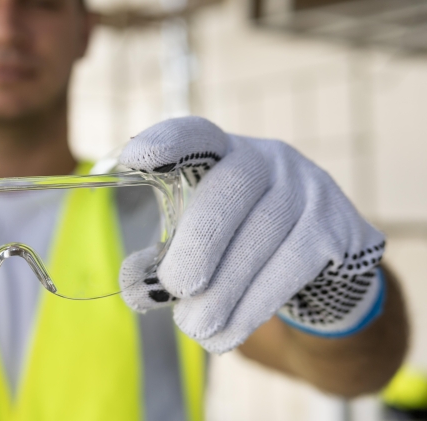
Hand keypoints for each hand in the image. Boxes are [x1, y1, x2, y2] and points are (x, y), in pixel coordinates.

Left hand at [118, 117, 385, 352]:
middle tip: (173, 287)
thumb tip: (134, 288)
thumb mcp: (204, 234)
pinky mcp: (337, 229)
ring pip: (263, 234)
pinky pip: (291, 267)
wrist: (322, 267)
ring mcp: (308, 190)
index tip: (132, 159)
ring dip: (224, 289)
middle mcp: (268, 160)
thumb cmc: (241, 243)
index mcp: (224, 152)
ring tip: (193, 326)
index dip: (166, 142)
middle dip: (199, 242)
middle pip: (231, 187)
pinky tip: (225, 335)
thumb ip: (167, 254)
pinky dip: (252, 307)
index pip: (196, 134)